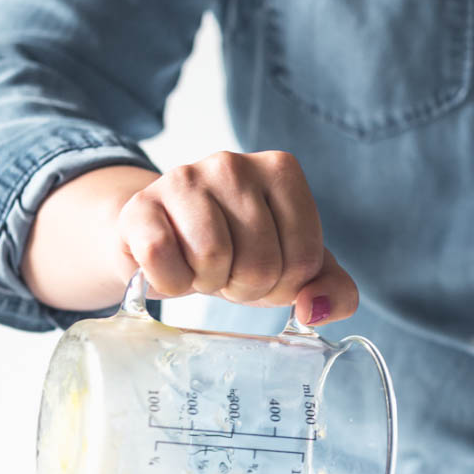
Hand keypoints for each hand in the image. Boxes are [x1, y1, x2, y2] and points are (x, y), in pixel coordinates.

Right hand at [22, 151, 357, 324]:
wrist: (167, 240)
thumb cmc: (239, 251)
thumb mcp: (294, 270)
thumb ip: (333, 291)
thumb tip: (313, 309)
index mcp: (282, 172)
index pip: (304, 258)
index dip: (284, 285)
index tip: (265, 270)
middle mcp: (233, 164)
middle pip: (261, 261)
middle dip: (245, 286)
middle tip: (230, 272)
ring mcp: (183, 177)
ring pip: (213, 256)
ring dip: (209, 282)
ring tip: (203, 268)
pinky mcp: (140, 205)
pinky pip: (161, 256)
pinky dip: (169, 281)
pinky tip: (172, 268)